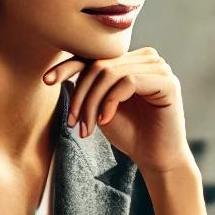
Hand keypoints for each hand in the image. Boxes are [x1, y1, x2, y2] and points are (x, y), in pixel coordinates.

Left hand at [44, 47, 190, 173]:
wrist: (156, 159)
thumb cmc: (130, 133)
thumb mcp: (101, 106)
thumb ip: (90, 85)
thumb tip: (62, 68)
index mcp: (132, 60)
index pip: (95, 56)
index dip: (68, 66)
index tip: (47, 80)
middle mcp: (147, 58)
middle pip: (99, 65)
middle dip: (81, 96)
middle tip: (74, 123)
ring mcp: (159, 68)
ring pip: (110, 73)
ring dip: (92, 102)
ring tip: (87, 127)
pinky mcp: (167, 82)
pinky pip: (128, 82)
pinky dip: (110, 102)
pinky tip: (106, 121)